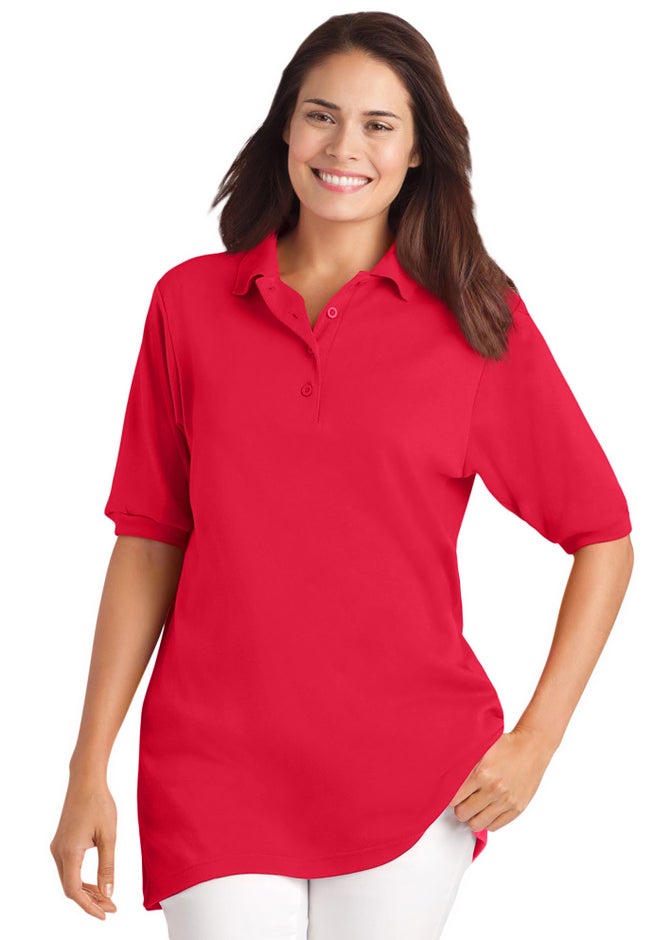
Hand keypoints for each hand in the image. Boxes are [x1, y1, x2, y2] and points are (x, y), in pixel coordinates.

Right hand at [50, 775, 117, 919]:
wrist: (86, 780)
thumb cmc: (99, 803)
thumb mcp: (109, 836)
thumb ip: (108, 866)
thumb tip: (108, 893)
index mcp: (69, 852)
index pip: (74, 890)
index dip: (89, 906)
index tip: (106, 914)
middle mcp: (58, 852)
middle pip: (70, 887)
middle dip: (90, 900)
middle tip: (111, 907)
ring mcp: (57, 847)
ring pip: (69, 878)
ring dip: (86, 890)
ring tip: (106, 898)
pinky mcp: (61, 841)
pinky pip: (69, 868)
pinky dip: (81, 878)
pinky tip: (97, 882)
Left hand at [448, 727, 554, 832]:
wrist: (532, 747)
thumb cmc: (506, 745)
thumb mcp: (481, 747)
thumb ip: (463, 761)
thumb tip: (442, 771)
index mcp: (481, 772)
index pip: (453, 798)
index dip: (448, 798)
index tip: (449, 795)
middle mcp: (494, 789)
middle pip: (463, 813)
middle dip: (459, 807)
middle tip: (462, 800)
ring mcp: (506, 800)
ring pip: (477, 824)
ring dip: (472, 816)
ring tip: (474, 806)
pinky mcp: (517, 808)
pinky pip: (494, 826)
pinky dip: (487, 820)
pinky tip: (487, 809)